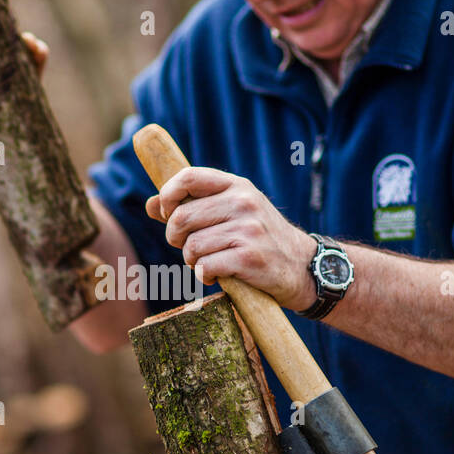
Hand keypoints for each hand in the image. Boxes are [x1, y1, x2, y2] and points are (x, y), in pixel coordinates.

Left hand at [145, 166, 314, 308]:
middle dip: (175, 238)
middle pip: (181, 217)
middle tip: (187, 248)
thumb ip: (193, 206)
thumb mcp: (232, 212)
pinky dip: (204, 276)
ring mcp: (248, 230)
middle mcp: (243, 203)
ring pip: (191, 246)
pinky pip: (205, 267)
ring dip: (191, 261)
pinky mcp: (250, 259)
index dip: (168, 196)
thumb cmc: (259, 239)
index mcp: (237, 186)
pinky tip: (217, 275)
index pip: (188, 177)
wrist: (302, 267)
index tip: (167, 214)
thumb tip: (151, 205)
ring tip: (208, 262)